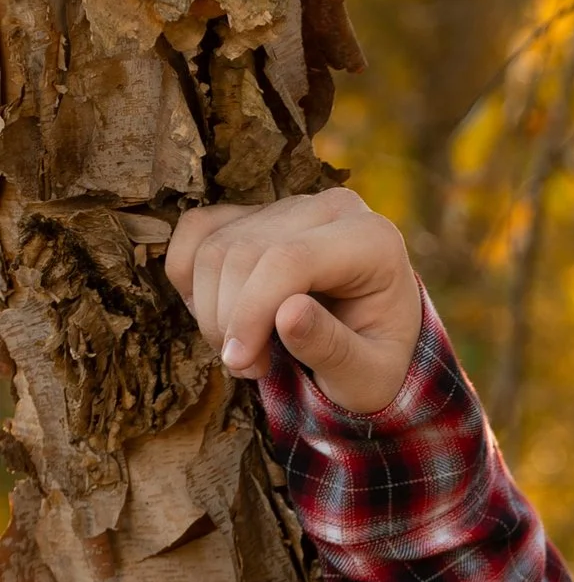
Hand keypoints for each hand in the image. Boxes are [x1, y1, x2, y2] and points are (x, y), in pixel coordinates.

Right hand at [166, 190, 422, 414]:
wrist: (374, 344)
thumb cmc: (375, 364)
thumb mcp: (368, 376)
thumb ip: (334, 349)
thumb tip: (287, 314)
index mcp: (371, 240)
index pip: (290, 259)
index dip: (252, 312)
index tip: (239, 361)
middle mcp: (330, 208)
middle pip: (244, 251)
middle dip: (230, 319)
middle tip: (250, 368)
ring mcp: (287, 205)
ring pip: (213, 245)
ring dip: (210, 310)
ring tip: (244, 354)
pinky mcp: (253, 212)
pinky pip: (196, 231)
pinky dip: (189, 280)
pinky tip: (220, 318)